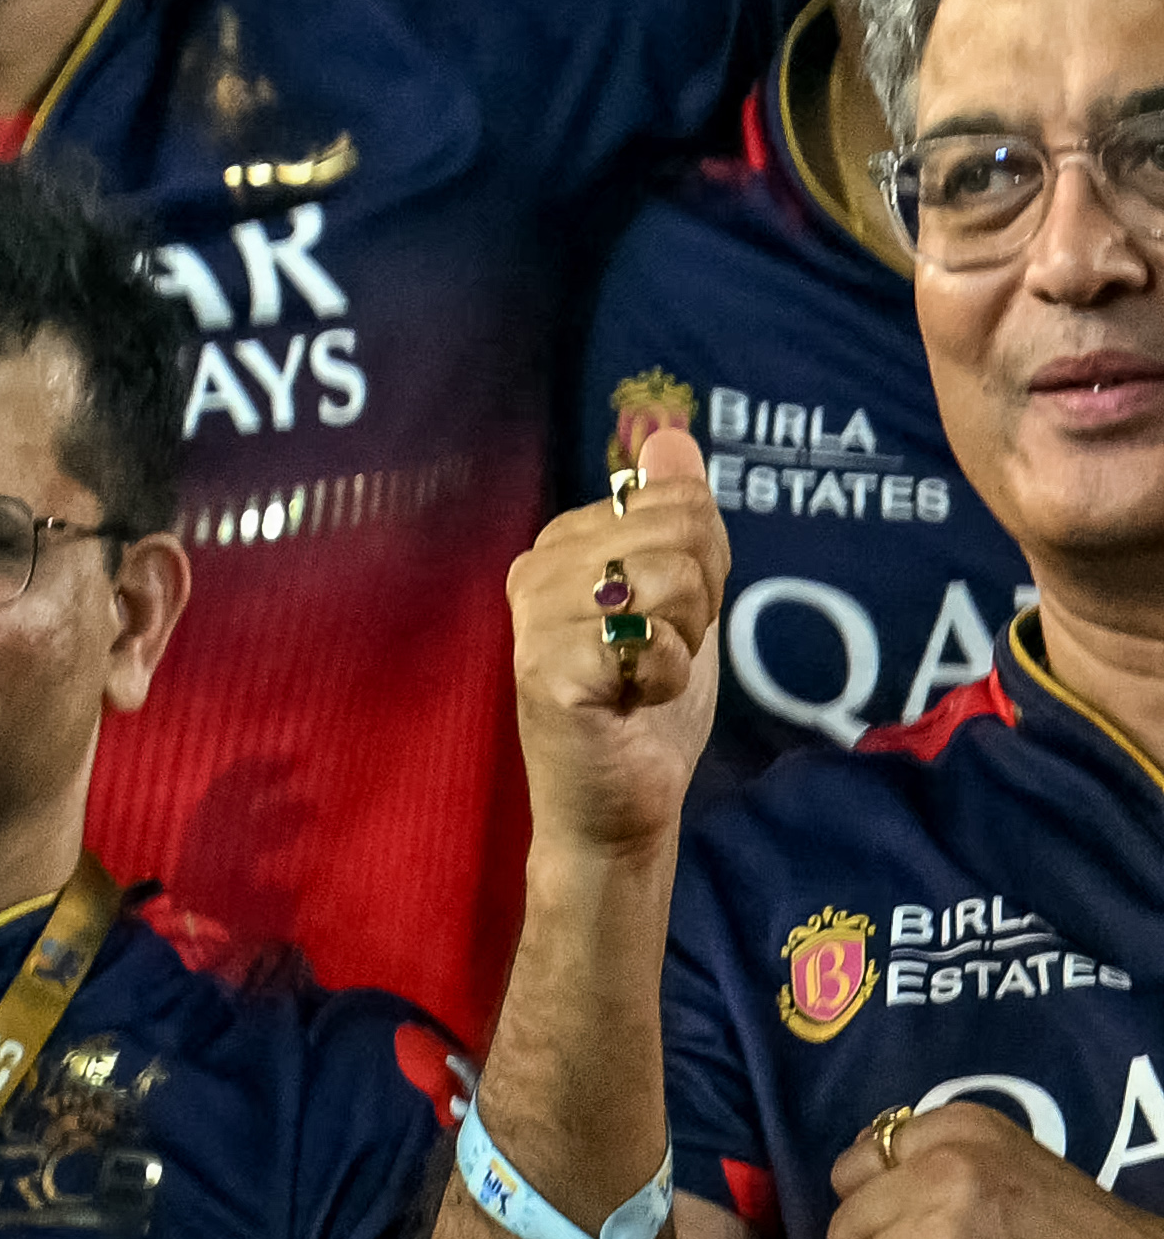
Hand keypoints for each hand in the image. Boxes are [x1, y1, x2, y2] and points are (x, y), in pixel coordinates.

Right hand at [505, 428, 725, 868]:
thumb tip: (672, 436)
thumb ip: (676, 516)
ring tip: (642, 676)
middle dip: (698, 601)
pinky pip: (651, 641)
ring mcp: (534, 617)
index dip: (704, 565)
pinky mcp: (546, 669)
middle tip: (656, 650)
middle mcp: (536, 566)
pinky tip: (629, 703)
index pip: (680, 503)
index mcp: (562, 540)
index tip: (667, 618)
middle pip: (681, 532)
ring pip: (671, 580)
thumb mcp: (679, 597)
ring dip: (683, 642)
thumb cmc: (644, 702)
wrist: (617, 803)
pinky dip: (664, 679)